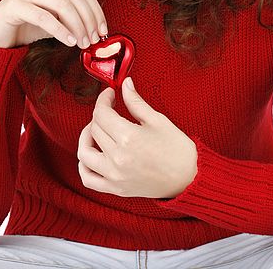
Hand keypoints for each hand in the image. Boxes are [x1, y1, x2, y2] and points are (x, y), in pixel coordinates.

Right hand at [0, 0, 106, 48]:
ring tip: (82, 43)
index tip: (104, 30)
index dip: (96, 10)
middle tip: (94, 40)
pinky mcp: (13, 5)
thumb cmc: (23, 27)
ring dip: (77, 26)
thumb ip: (70, 18)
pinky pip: (44, 16)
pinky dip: (60, 30)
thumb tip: (96, 28)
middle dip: (89, 19)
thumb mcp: (52, 20)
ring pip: (62, 5)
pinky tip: (69, 42)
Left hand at [77, 77, 196, 198]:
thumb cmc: (177, 149)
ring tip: (97, 130)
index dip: (103, 99)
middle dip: (99, 114)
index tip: (110, 95)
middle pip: (94, 129)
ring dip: (86, 137)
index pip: (102, 113)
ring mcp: (114, 175)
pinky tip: (91, 154)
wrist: (189, 179)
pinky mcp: (115, 188)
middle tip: (110, 109)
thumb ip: (135, 102)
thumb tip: (125, 84)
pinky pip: (88, 179)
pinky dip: (83, 166)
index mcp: (128, 137)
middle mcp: (117, 158)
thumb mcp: (157, 120)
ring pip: (84, 153)